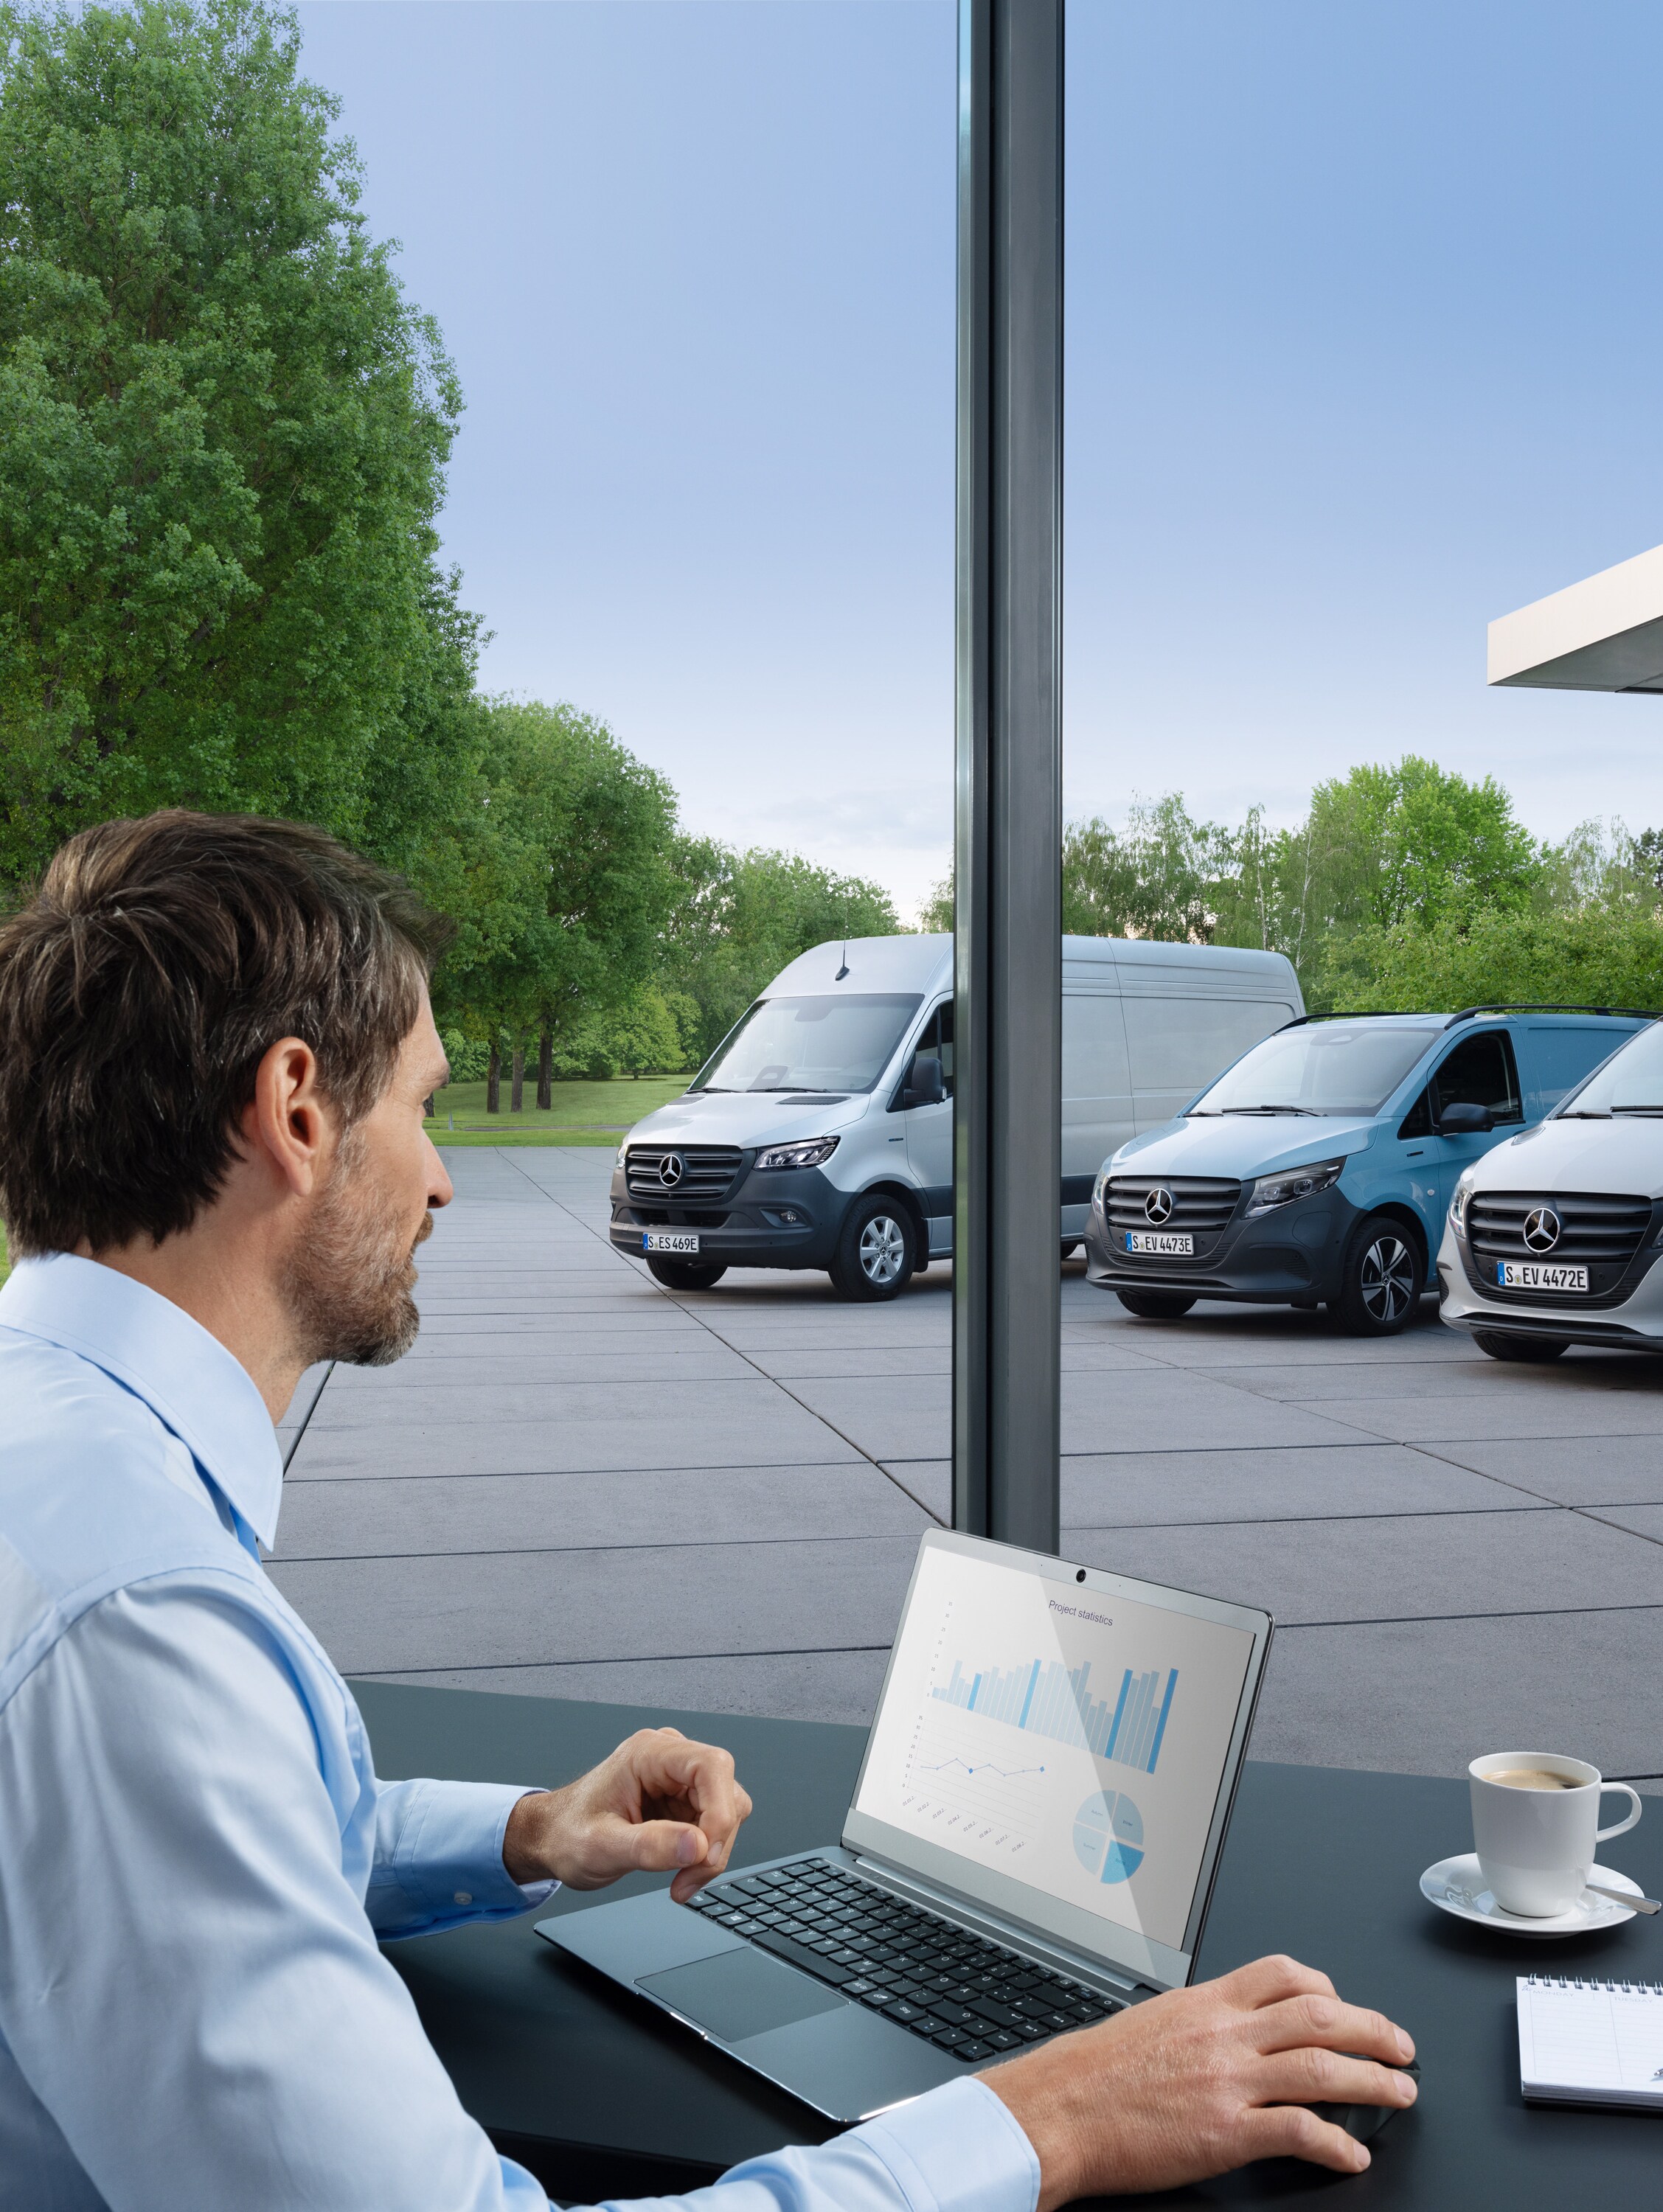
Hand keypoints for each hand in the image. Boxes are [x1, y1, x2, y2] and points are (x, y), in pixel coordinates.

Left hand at [502, 1728, 753, 1902]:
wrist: (552, 1839)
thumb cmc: (567, 1833)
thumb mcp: (601, 1847)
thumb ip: (649, 1846)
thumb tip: (698, 1845)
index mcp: (649, 1753)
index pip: (711, 1765)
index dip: (720, 1810)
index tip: (706, 1853)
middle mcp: (669, 1757)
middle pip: (725, 1792)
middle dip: (715, 1841)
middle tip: (688, 1880)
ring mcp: (679, 1779)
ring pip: (727, 1810)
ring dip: (712, 1852)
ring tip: (681, 1881)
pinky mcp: (684, 1801)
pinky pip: (714, 1826)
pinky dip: (705, 1855)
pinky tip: (680, 1873)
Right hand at [981, 1953, 1415, 2202]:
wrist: (1059, 2109)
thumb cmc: (1093, 2072)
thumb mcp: (1150, 2023)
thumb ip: (1198, 2022)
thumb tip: (1230, 2029)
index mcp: (1205, 2003)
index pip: (1284, 1973)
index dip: (1329, 1987)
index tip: (1346, 2005)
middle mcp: (1224, 2034)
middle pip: (1320, 2015)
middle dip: (1373, 2029)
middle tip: (1401, 2047)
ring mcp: (1228, 2081)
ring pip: (1322, 2067)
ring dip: (1373, 2080)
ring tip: (1400, 2092)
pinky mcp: (1226, 2132)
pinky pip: (1299, 2131)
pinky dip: (1337, 2143)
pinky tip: (1353, 2154)